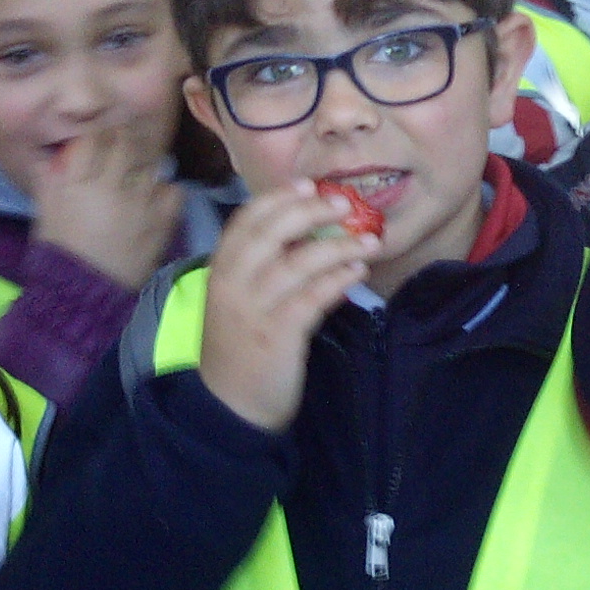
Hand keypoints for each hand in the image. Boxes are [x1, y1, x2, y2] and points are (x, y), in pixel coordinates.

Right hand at [25, 124, 183, 290]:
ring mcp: (139, 204)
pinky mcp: (160, 223)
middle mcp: (111, 186)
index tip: (100, 136)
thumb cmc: (59, 252)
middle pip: (125, 143)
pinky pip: (173, 191)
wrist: (82, 293)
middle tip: (123, 142)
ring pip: (151, 163)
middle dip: (124, 137)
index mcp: (78, 182)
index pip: (93, 138)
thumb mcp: (45, 213)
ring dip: (145, 162)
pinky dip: (167, 189)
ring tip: (139, 170)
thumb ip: (49, 181)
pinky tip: (156, 195)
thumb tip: (53, 157)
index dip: (98, 132)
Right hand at [195, 185, 373, 431]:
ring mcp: (254, 308)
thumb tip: (307, 233)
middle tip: (344, 203)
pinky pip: (313, 296)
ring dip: (338, 245)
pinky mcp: (278, 334)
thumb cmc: (239, 347)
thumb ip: (260, 267)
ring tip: (370, 239)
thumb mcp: (238, 300)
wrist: (230, 405)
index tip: (308, 183)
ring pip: (298, 262)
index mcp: (220, 269)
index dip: (279, 197)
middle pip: (271, 232)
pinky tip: (357, 270)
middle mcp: (232, 283)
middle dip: (310, 210)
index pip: (246, 220)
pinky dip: (337, 279)